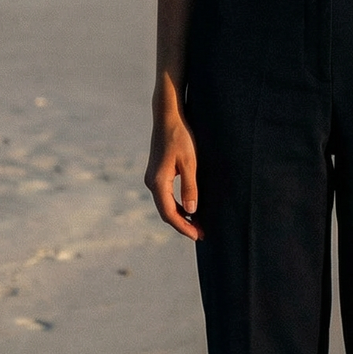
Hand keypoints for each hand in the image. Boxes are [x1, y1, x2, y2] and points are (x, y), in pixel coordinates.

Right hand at [145, 111, 201, 240]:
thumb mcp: (190, 163)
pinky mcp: (156, 174)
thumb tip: (192, 211)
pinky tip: (189, 209)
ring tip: (197, 224)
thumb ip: (190, 188)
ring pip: (165, 205)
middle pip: (166, 212)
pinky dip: (177, 206)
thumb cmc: (180, 137)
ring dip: (180, 216)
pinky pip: (166, 196)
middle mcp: (151, 183)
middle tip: (201, 234)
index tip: (198, 235)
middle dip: (183, 225)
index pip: (170, 213)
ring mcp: (152, 179)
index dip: (184, 227)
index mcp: (158, 182)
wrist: (167, 118)